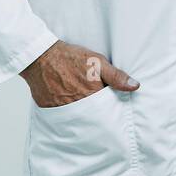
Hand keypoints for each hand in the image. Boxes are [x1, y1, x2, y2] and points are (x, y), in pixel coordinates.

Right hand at [20, 39, 139, 108]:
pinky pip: (62, 118)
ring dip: (83, 117)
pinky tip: (71, 111)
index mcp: (91, 95)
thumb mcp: (98, 62)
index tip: (114, 112)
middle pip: (92, 117)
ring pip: (78, 119)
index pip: (107, 110)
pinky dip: (67, 116)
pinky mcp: (49, 109)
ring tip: (86, 113)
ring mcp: (61, 109)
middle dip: (98, 117)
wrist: (41, 56)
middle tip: (101, 115)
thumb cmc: (70, 57)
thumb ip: (116, 76)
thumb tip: (134, 86)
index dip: (111, 110)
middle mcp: (77, 105)